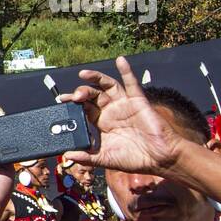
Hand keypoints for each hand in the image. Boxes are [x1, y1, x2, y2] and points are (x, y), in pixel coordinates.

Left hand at [59, 56, 187, 174]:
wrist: (159, 159)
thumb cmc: (134, 159)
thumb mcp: (106, 158)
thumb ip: (87, 157)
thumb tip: (67, 156)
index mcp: (102, 123)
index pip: (83, 109)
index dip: (72, 104)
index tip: (61, 102)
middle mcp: (111, 111)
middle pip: (92, 96)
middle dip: (80, 93)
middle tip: (71, 97)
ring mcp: (124, 104)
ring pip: (107, 86)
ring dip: (95, 79)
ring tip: (83, 75)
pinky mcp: (138, 101)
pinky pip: (132, 83)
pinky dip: (126, 71)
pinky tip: (120, 61)